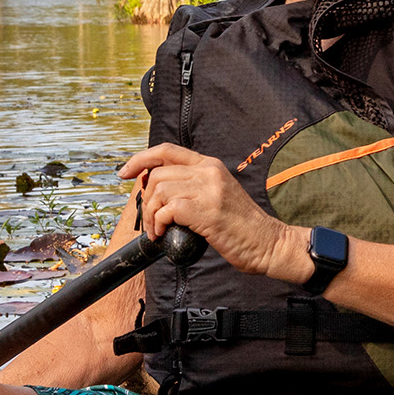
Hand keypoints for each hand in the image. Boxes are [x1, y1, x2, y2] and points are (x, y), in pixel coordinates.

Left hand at [118, 146, 302, 281]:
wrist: (268, 243)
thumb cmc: (242, 226)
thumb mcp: (218, 195)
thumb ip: (194, 187)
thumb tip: (157, 192)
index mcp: (211, 165)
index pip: (166, 150)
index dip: (140, 159)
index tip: (124, 173)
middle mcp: (209, 172)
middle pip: (157, 174)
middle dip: (144, 199)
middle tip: (150, 221)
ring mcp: (209, 190)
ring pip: (158, 191)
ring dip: (150, 215)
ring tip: (157, 231)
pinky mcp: (207, 211)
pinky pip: (167, 210)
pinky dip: (159, 224)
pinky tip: (164, 235)